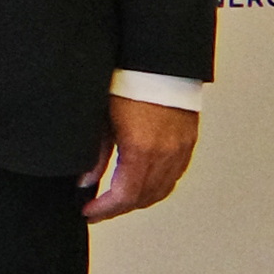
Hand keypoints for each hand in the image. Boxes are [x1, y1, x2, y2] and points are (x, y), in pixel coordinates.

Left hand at [80, 94, 198, 220]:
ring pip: (163, 190)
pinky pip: (175, 175)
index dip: (105, 209)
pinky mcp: (188, 142)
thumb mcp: (100, 119)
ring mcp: (181, 148)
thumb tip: (85, 182)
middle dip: (119, 209)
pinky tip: (142, 184)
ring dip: (139, 200)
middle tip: (98, 210)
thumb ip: (94, 155)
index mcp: (141, 148)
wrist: (157, 61)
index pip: (125, 195)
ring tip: (116, 201)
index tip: (89, 212)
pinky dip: (158, 186)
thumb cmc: (127, 83)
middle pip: (145, 197)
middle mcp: (166, 153)